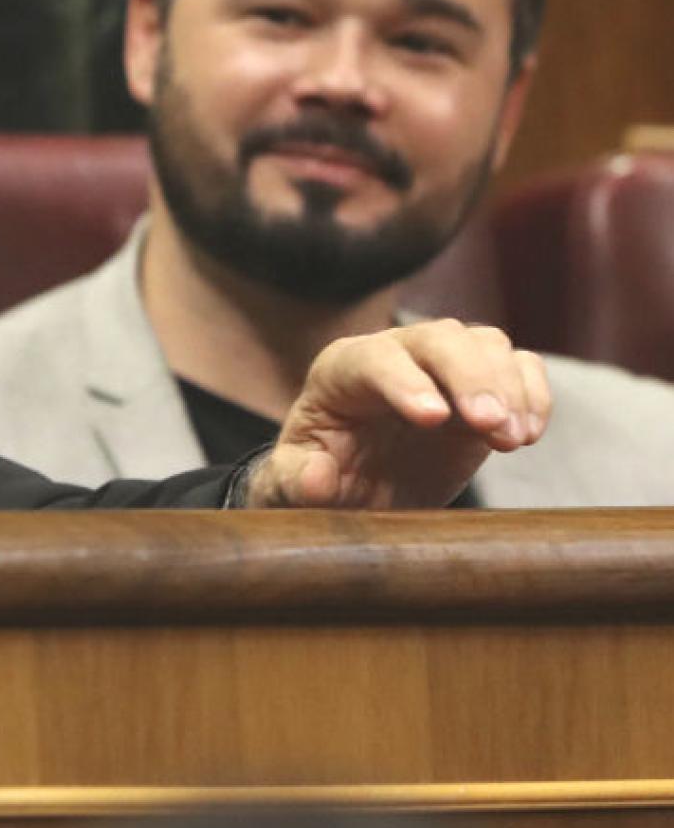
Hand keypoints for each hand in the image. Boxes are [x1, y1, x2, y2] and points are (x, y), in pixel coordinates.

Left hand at [245, 320, 549, 508]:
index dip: (404, 382)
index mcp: (341, 370)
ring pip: (485, 344)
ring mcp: (444, 366)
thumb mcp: (293, 483)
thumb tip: (317, 478)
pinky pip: (521, 366)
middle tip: (491, 425)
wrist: (359, 488)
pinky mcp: (484, 386)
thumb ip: (296, 479)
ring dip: (507, 387)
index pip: (374, 359)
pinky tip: (529, 433)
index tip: (433, 418)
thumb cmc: (321, 477)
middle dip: (470, 377)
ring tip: (512, 439)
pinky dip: (534, 393)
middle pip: (440, 339)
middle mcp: (395, 354)